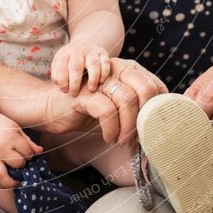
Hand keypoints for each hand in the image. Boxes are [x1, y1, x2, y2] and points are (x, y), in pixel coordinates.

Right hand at [0, 112, 42, 188]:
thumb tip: (40, 151)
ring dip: (11, 183)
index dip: (30, 154)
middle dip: (23, 165)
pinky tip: (6, 183)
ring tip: (17, 182)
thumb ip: (28, 142)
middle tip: (22, 163)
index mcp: (10, 138)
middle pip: (18, 164)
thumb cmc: (1, 124)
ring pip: (2, 176)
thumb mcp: (16, 129)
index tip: (27, 153)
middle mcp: (0, 149)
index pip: (27, 153)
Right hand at [44, 57, 167, 146]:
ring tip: (123, 142)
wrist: (51, 107)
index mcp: (127, 70)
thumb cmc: (88, 108)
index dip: (160, 109)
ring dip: (129, 128)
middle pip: (145, 89)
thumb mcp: (116, 104)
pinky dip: (111, 129)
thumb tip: (160, 128)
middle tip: (140, 139)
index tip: (155, 129)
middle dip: (147, 119)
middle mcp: (115, 70)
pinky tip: (108, 137)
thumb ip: (136, 107)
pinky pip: (107, 111)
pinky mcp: (84, 94)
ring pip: (128, 100)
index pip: (155, 85)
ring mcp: (99, 81)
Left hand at [51, 41, 110, 95]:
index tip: (65, 91)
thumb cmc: (69, 61)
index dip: (62, 80)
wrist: (83, 45)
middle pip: (76, 66)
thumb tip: (59, 84)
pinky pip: (105, 62)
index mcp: (65, 54)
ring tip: (91, 89)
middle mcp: (78, 51)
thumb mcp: (59, 64)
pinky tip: (101, 81)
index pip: (61, 67)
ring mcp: (91, 51)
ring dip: (93, 78)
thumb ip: (56, 75)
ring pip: (93, 63)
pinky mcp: (103, 53)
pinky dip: (104, 72)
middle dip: (75, 82)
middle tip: (74, 94)